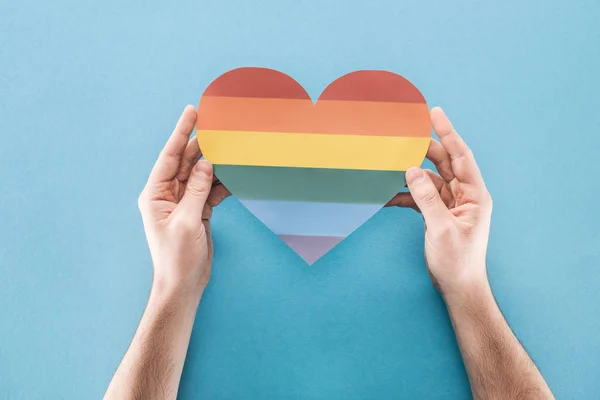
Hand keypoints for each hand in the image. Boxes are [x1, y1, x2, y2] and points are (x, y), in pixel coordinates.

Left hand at [138, 105, 230, 297]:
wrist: (184, 285)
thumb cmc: (178, 258)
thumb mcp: (188, 222)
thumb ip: (197, 190)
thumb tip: (206, 163)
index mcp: (155, 195)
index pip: (169, 157)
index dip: (180, 132)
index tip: (192, 111)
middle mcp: (167, 195)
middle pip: (186, 162)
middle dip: (201, 145)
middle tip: (219, 126)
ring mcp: (184, 202)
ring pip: (201, 175)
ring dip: (215, 164)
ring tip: (231, 148)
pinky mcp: (198, 211)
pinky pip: (210, 190)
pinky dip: (222, 184)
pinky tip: (235, 176)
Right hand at [387, 107, 492, 296]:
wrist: (459, 288)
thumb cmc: (457, 262)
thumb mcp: (441, 229)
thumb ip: (427, 198)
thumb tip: (411, 171)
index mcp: (475, 196)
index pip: (461, 157)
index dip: (449, 133)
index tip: (435, 113)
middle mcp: (465, 196)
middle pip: (444, 164)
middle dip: (425, 150)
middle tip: (405, 136)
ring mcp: (451, 206)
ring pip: (430, 179)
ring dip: (411, 174)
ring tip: (391, 165)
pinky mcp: (438, 215)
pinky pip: (422, 197)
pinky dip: (407, 195)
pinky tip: (390, 194)